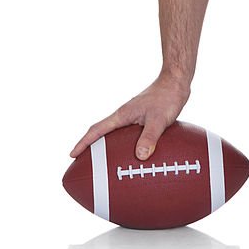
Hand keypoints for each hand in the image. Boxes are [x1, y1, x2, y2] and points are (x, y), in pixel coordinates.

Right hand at [69, 73, 191, 160]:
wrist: (175, 82)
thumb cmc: (167, 97)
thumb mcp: (159, 119)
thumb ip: (149, 136)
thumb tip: (140, 156)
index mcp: (122, 115)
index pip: (97, 130)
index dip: (84, 143)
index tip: (72, 154)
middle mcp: (124, 116)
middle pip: (101, 134)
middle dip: (91, 149)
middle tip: (84, 166)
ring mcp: (132, 117)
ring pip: (115, 136)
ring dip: (108, 149)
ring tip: (107, 167)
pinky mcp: (142, 119)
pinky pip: (129, 136)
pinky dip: (127, 147)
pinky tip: (137, 157)